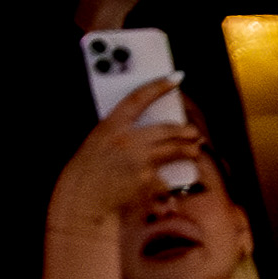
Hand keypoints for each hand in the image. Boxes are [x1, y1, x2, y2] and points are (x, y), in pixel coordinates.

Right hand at [49, 79, 204, 239]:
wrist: (83, 199)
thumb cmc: (89, 171)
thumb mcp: (98, 142)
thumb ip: (121, 132)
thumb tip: (147, 129)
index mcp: (110, 126)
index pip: (137, 98)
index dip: (157, 86)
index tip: (174, 78)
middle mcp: (127, 140)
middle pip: (168, 128)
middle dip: (186, 131)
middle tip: (193, 132)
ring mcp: (139, 160)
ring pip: (177, 150)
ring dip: (190, 150)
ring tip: (194, 150)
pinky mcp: (148, 180)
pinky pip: (167, 179)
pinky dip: (169, 183)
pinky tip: (170, 189)